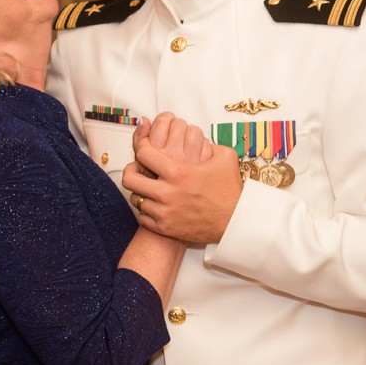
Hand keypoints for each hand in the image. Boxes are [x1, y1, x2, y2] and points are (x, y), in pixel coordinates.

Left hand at [124, 113, 240, 242]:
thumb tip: (196, 136)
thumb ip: (207, 142)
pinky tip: (155, 204)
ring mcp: (164, 212)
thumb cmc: (229, 190)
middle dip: (131, 170)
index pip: (143, 153)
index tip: (144, 148)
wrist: (234, 222)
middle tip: (137, 169)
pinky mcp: (165, 228)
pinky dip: (146, 210)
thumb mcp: (224, 157)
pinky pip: (142, 217)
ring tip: (148, 187)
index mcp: (178, 172)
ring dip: (140, 191)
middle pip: (130, 178)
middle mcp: (167, 192)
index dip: (141, 147)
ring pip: (135, 199)